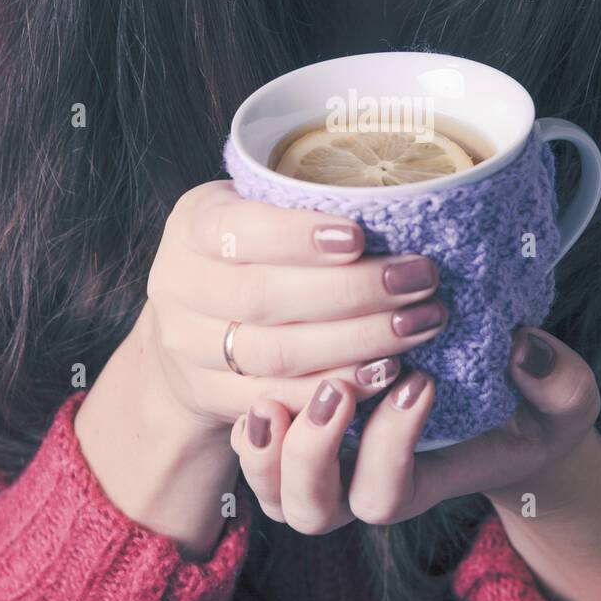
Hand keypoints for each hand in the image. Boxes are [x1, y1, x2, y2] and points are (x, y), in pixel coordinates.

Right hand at [140, 181, 449, 439]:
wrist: (188, 323)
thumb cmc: (245, 249)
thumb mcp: (253, 206)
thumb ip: (299, 205)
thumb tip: (393, 202)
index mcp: (192, 226)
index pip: (239, 230)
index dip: (297, 237)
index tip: (358, 237)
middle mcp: (179, 288)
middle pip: (265, 298)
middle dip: (353, 291)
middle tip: (420, 279)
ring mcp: (190, 349)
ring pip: (277, 354)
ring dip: (359, 341)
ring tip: (419, 322)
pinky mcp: (211, 397)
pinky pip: (278, 399)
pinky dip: (336, 386)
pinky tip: (387, 369)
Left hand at [231, 326, 600, 531]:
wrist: (502, 415)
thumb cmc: (534, 412)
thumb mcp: (564, 398)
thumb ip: (556, 381)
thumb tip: (522, 347)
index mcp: (417, 486)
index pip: (385, 495)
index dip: (389, 446)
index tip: (421, 380)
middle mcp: (359, 487)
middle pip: (311, 510)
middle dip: (312, 454)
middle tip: (339, 389)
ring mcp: (323, 466)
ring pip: (270, 488)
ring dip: (266, 446)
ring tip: (275, 394)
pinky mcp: (301, 430)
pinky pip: (257, 447)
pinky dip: (251, 420)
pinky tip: (264, 364)